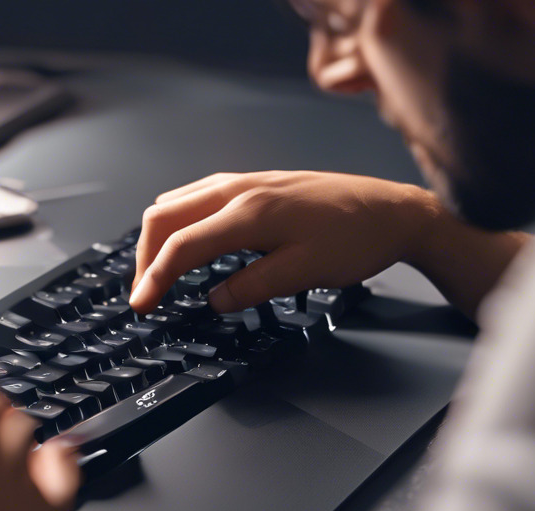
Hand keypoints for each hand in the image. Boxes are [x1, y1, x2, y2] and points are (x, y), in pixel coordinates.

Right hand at [129, 170, 436, 313]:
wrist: (393, 211)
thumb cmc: (357, 239)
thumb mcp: (304, 274)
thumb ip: (252, 287)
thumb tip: (214, 300)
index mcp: (249, 212)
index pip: (180, 245)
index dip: (153, 278)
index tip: (141, 305)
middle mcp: (240, 189)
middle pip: (165, 216)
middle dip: (144, 256)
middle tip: (144, 294)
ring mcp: (245, 182)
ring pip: (176, 203)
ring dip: (158, 238)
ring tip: (158, 273)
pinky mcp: (254, 184)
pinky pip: (197, 198)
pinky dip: (179, 224)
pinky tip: (188, 245)